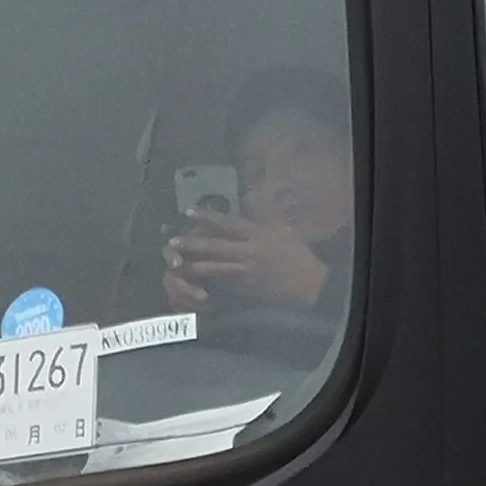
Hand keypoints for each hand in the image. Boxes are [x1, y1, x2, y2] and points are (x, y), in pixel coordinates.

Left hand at [164, 210, 327, 311]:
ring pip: (217, 266)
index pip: (228, 222)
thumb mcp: (284, 229)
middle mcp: (252, 250)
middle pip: (217, 245)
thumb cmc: (299, 256)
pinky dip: (211, 285)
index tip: (189, 213)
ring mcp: (250, 271)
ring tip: (179, 264)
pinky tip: (196, 284)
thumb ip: (265, 213)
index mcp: (259, 233)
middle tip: (172, 241)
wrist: (312, 286)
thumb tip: (252, 195)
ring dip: (196, 265)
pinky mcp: (250, 290)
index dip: (207, 217)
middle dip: (193, 242)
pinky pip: (226, 286)